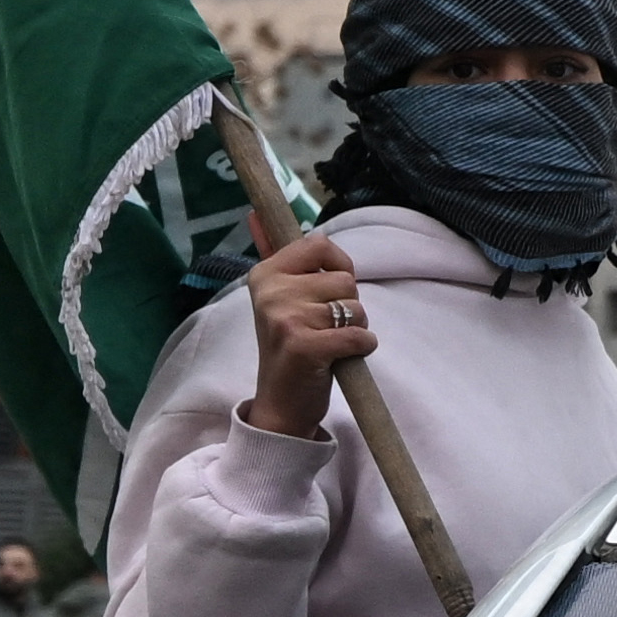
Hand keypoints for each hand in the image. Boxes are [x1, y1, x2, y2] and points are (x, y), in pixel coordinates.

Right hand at [238, 229, 371, 438]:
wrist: (280, 404)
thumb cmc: (289, 347)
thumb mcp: (279, 299)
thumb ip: (273, 254)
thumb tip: (256, 212)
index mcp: (265, 274)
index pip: (320, 245)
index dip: (339, 267)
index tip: (326, 291)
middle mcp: (271, 292)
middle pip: (346, 280)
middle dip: (348, 306)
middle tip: (322, 329)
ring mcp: (286, 318)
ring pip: (356, 308)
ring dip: (354, 329)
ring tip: (328, 344)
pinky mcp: (304, 346)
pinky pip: (360, 335)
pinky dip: (361, 348)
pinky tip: (339, 359)